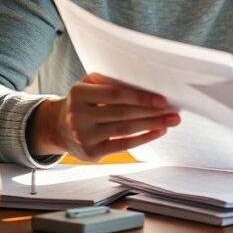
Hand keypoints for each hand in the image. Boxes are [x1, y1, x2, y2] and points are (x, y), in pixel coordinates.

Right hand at [28, 73, 180, 159]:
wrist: (58, 128)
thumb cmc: (83, 103)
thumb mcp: (89, 86)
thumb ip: (110, 81)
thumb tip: (144, 80)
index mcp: (79, 93)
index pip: (115, 94)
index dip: (140, 97)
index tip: (162, 99)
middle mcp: (78, 115)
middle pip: (122, 113)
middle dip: (151, 112)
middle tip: (173, 111)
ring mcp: (83, 135)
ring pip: (124, 129)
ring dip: (151, 125)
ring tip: (170, 121)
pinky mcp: (90, 152)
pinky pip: (121, 145)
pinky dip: (142, 139)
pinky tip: (157, 132)